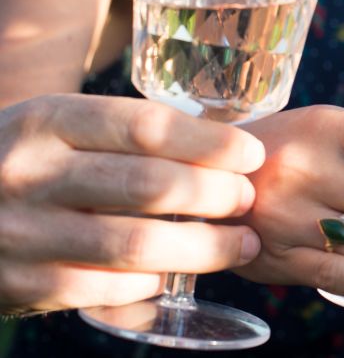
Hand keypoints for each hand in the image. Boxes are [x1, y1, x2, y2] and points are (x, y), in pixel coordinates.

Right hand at [0, 94, 264, 314]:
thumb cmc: (26, 161)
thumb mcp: (57, 126)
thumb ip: (124, 133)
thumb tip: (224, 147)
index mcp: (47, 121)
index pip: (146, 126)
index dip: (210, 142)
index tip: (252, 153)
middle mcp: (31, 173)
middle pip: (150, 185)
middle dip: (215, 194)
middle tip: (247, 199)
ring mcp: (24, 233)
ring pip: (137, 246)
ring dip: (205, 248)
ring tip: (243, 244)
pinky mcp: (23, 285)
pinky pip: (109, 289)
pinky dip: (156, 282)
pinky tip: (182, 273)